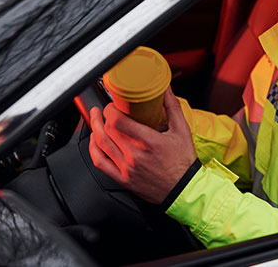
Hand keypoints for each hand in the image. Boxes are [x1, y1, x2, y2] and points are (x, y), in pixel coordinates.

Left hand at [88, 87, 197, 203]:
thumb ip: (172, 106)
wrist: (184, 190)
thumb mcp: (182, 130)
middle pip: (108, 130)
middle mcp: (135, 155)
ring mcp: (127, 169)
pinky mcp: (123, 179)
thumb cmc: (183, 162)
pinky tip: (95, 141)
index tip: (112, 105)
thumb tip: (165, 88)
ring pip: (101, 144)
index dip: (110, 110)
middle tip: (105, 109)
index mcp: (149, 142)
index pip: (118, 121)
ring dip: (95, 128)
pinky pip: (100, 163)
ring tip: (95, 119)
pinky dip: (93, 150)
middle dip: (102, 116)